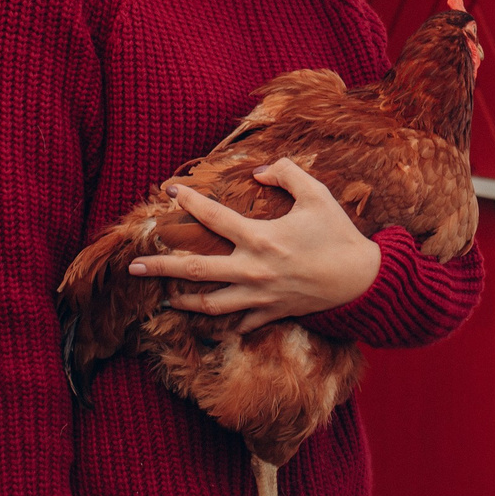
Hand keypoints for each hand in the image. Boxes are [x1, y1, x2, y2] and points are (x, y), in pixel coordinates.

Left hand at [127, 159, 382, 331]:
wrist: (362, 281)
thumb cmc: (338, 234)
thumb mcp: (317, 194)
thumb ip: (286, 173)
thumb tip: (258, 171)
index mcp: (260, 238)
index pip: (213, 216)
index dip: (189, 200)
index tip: (170, 189)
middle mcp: (253, 271)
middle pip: (196, 269)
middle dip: (161, 267)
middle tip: (133, 267)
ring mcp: (259, 297)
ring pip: (210, 304)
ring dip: (183, 302)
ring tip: (164, 298)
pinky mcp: (270, 314)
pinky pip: (238, 324)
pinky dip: (220, 324)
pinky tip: (205, 321)